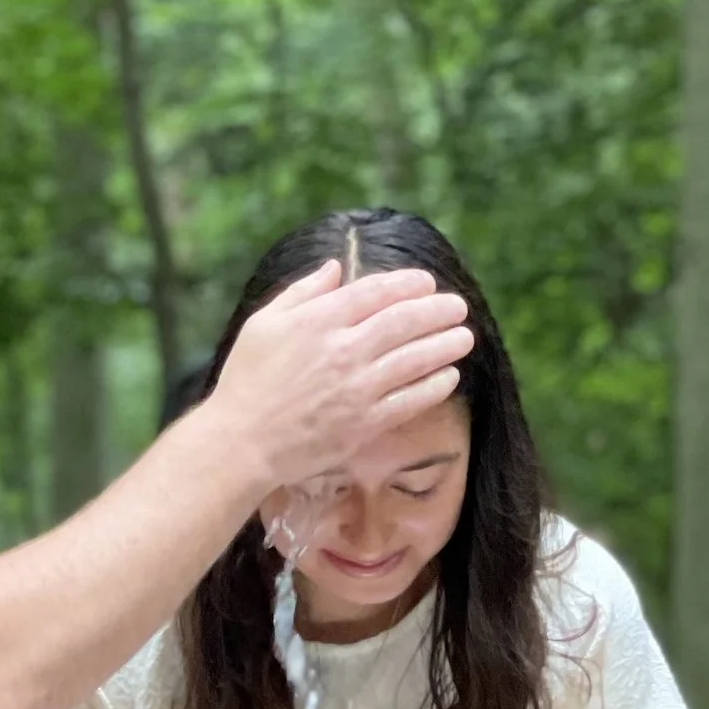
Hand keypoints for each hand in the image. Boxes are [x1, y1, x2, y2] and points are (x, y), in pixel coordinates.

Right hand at [204, 260, 474, 488]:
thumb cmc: (247, 381)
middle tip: (458, 306)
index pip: (376, 292)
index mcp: (319, 320)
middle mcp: (344, 350)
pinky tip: (449, 375)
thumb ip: (303, 292)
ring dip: (445, 345)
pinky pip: (410, 400)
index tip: (426, 283)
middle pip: (404, 322)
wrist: (242, 441)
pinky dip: (434, 385)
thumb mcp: (264, 323)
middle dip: (437, 310)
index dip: (408, 284)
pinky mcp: (364, 423)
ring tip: (466, 337)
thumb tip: (336, 267)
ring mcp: (357, 388)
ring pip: (415, 359)